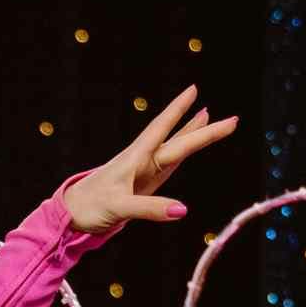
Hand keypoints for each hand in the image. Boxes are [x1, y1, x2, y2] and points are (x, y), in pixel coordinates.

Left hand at [65, 85, 242, 232]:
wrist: (72, 216)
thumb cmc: (90, 207)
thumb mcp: (119, 207)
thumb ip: (150, 208)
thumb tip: (183, 210)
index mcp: (135, 158)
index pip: (161, 129)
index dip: (178, 111)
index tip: (194, 90)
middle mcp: (142, 160)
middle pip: (178, 140)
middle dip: (204, 129)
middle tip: (233, 119)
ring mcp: (145, 171)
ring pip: (175, 148)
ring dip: (193, 134)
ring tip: (210, 116)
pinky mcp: (145, 184)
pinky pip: (170, 165)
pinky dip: (183, 154)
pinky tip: (190, 147)